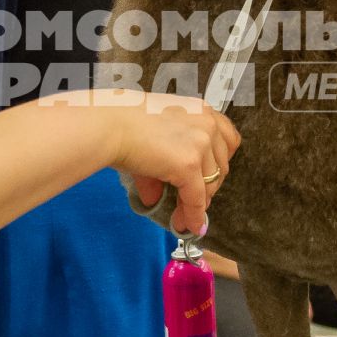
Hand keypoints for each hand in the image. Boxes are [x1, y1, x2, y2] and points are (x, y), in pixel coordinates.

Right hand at [102, 91, 239, 236]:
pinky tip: (186, 226)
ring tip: (183, 217)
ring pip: (211, 184)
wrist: (109, 125)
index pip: (227, 140)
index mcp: (201, 110)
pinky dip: (193, 215)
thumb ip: (162, 163)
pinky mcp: (190, 164)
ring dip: (198, 204)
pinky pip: (197, 198)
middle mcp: (207, 124)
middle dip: (208, 187)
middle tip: (192, 202)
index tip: (208, 178)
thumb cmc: (122, 123)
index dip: (218, 162)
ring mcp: (201, 143)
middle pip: (221, 165)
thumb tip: (154, 197)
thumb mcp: (153, 136)